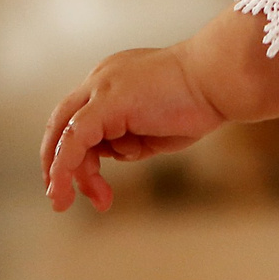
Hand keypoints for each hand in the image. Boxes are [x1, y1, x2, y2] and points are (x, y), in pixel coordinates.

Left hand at [40, 8, 278, 211]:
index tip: (90, 186)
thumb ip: (130, 135)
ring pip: (66, 136)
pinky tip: (64, 190)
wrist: (219, 81)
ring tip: (99, 199)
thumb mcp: (156, 126)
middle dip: (58, 166)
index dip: (75, 155)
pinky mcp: (105, 102)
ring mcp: (101, 88)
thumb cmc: (202, 101)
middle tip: (62, 199)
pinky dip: (65, 168)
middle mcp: (101, 80)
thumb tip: (116, 152)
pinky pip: (74, 140)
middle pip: (62, 126)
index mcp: (113, 82)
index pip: (79, 120)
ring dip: (74, 174)